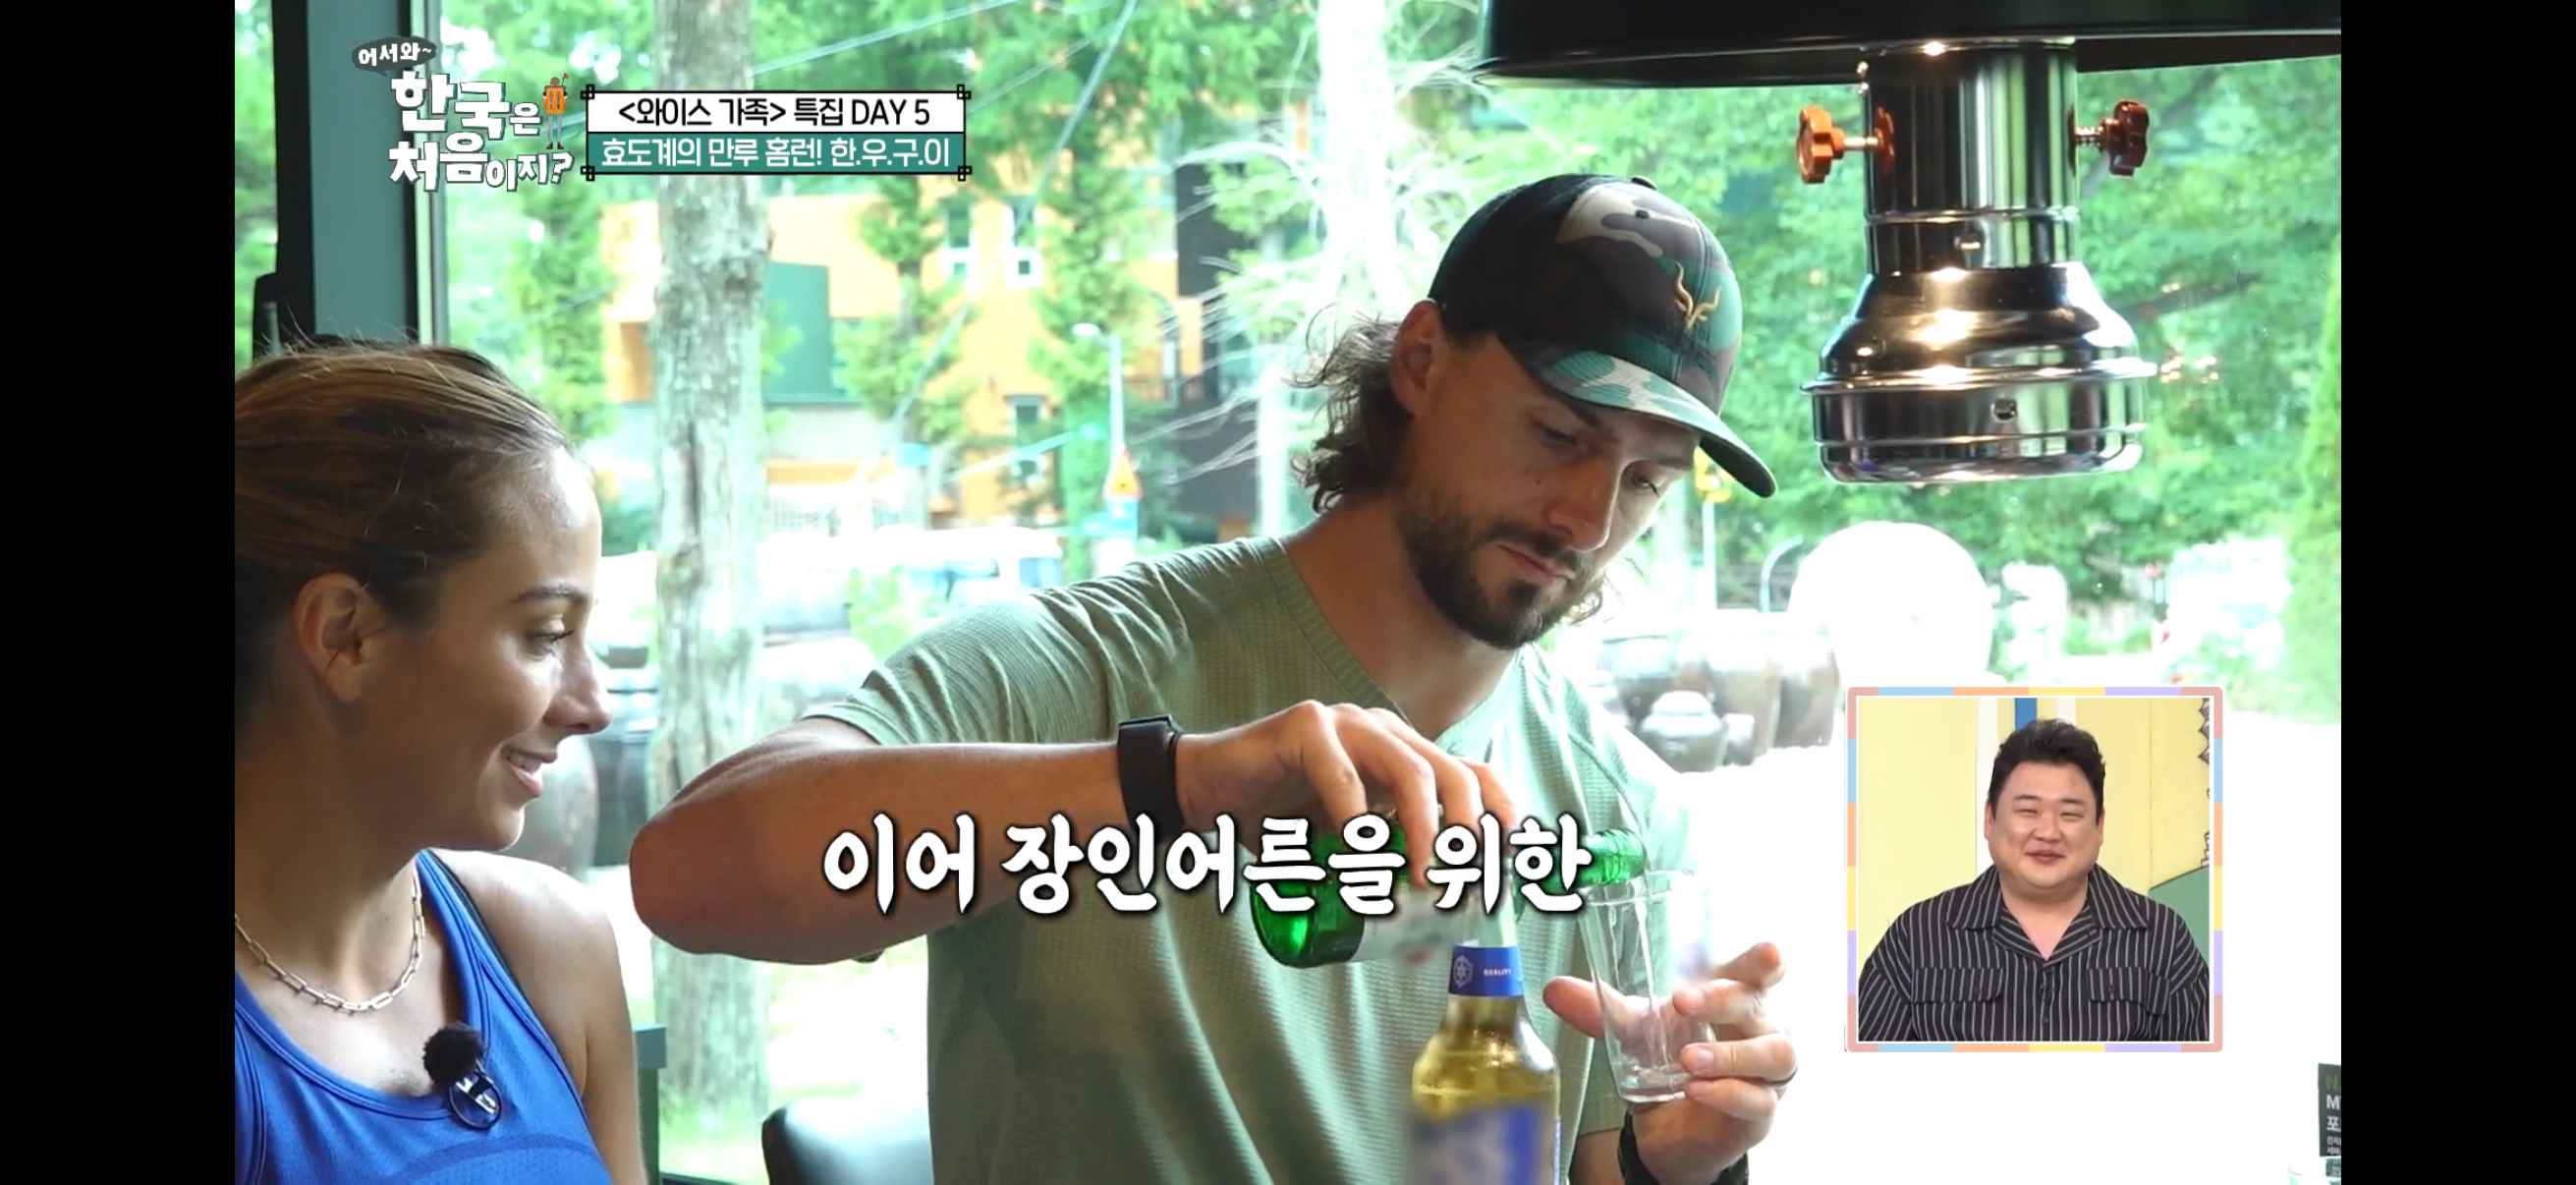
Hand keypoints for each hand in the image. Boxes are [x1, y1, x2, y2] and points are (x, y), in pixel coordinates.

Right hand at [1172, 701, 1519, 886]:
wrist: (1206, 789)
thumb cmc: (1277, 821)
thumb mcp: (1340, 853)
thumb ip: (1377, 881)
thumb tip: (1423, 948)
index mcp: (1401, 752)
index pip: (1470, 772)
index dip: (1499, 809)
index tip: (1512, 858)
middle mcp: (1383, 732)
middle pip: (1452, 771)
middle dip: (1471, 830)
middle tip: (1465, 883)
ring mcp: (1346, 723)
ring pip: (1409, 769)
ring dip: (1425, 829)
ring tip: (1424, 877)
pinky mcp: (1304, 725)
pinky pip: (1341, 772)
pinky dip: (1355, 814)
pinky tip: (1355, 850)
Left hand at [1543, 942, 1794, 1182]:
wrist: (1670, 1126)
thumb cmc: (1670, 1058)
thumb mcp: (1634, 1030)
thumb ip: (1601, 1009)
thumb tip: (1555, 989)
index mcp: (1738, 997)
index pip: (1762, 971)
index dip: (1767, 961)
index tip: (1768, 953)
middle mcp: (1764, 1030)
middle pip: (1760, 1006)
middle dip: (1724, 1000)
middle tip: (1681, 1001)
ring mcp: (1767, 1073)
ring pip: (1773, 1054)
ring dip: (1730, 1053)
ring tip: (1689, 1058)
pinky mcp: (1760, 1113)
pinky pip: (1757, 1101)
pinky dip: (1727, 1093)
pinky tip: (1695, 1090)